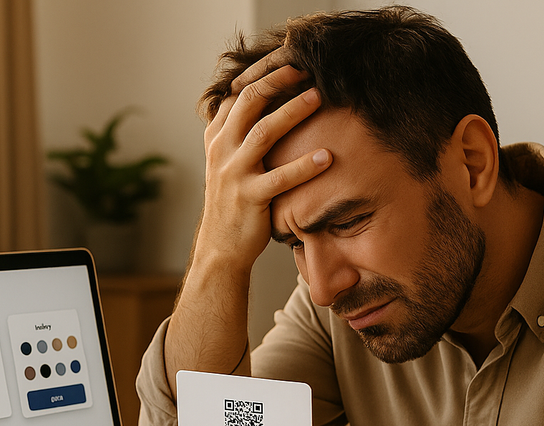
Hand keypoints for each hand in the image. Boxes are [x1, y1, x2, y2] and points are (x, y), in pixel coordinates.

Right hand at [196, 49, 331, 271]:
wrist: (220, 247)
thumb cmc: (233, 202)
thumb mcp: (228, 162)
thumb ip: (239, 133)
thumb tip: (263, 102)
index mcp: (216, 137)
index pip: (236, 93)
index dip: (263, 74)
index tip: (290, 61)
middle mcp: (221, 150)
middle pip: (247, 101)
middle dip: (277, 81)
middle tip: (306, 68)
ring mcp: (233, 173)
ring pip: (263, 132)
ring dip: (293, 112)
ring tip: (320, 97)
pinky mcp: (249, 198)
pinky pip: (280, 178)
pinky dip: (304, 166)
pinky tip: (327, 157)